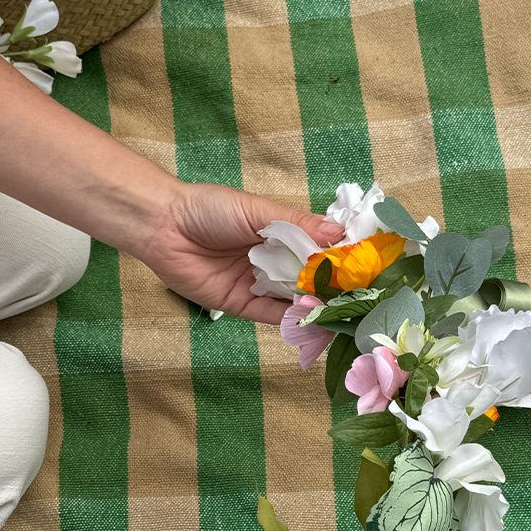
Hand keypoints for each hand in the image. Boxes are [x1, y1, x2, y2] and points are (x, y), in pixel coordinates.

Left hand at [140, 183, 344, 324]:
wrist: (164, 227)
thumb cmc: (209, 209)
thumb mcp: (258, 211)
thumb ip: (297, 225)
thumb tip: (338, 235)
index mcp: (279, 235)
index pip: (317, 250)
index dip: (339, 258)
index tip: (365, 265)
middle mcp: (272, 262)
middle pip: (309, 279)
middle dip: (332, 287)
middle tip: (361, 293)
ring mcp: (258, 285)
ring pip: (294, 301)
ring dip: (317, 306)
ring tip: (344, 310)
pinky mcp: (241, 306)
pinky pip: (272, 317)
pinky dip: (293, 320)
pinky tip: (314, 319)